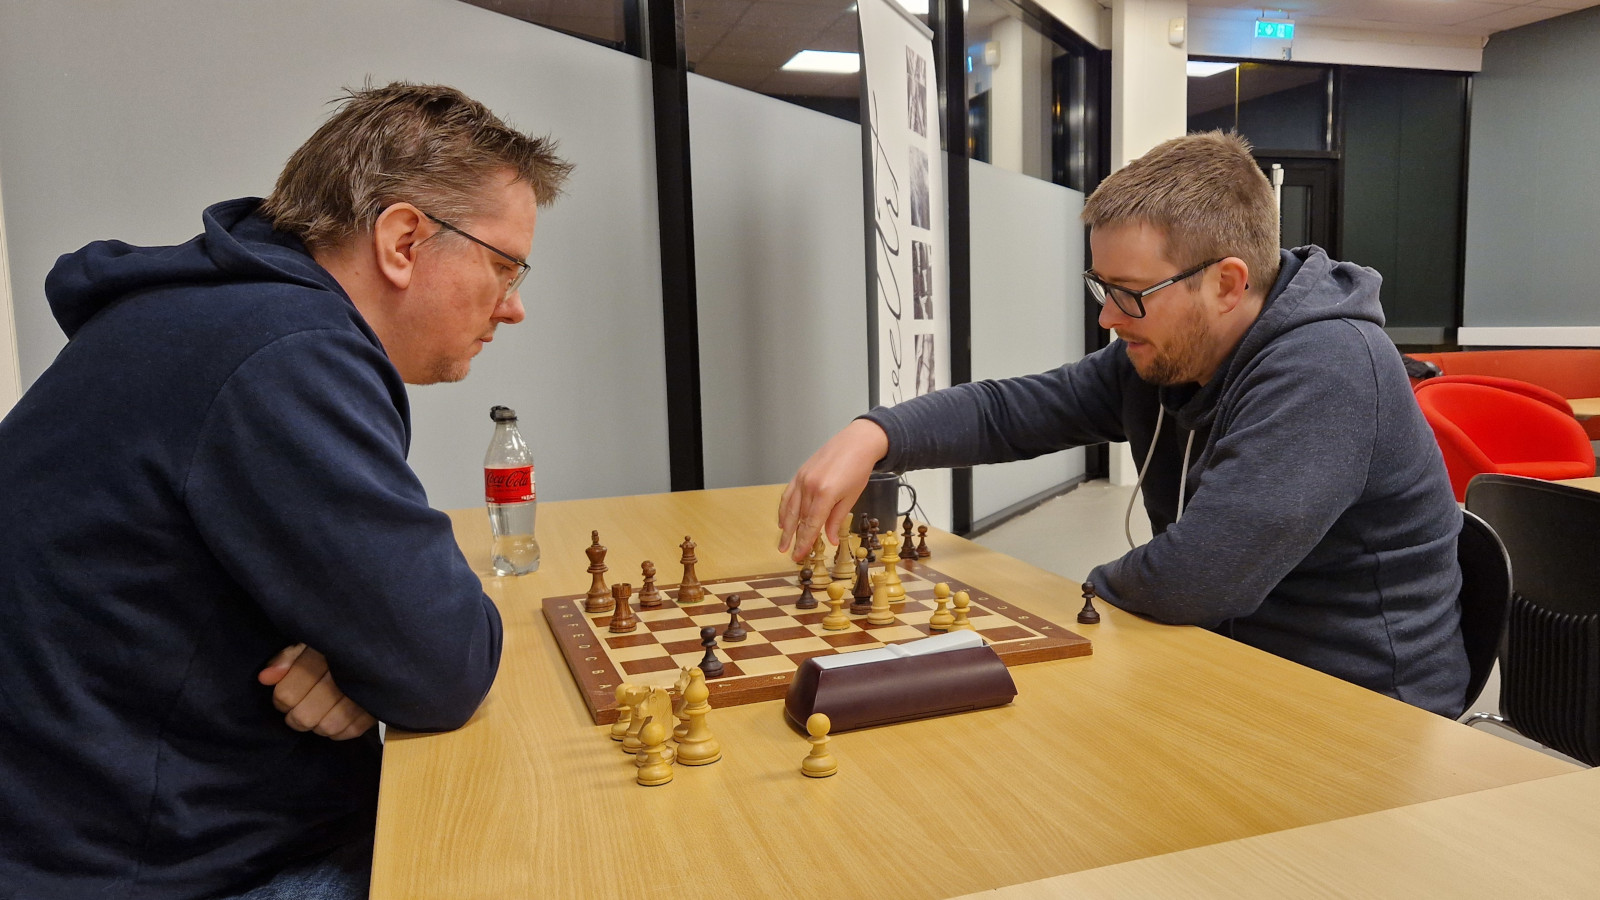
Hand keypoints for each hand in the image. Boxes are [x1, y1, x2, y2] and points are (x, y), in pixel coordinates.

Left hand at [258, 643, 376, 740]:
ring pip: (327, 727)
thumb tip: (266, 678)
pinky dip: (340, 730)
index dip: (280, 699)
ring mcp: (365, 692)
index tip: (284, 694)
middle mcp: (346, 673)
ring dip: (318, 724)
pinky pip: (351, 731)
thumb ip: (288, 656)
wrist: (387, 642)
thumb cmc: (341, 644)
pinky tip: (337, 717)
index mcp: (326, 651)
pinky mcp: (380, 706)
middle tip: (300, 708)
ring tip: (319, 712)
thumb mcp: (313, 640)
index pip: (288, 693)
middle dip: (296, 716)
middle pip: (305, 716)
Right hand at [777, 418, 889, 561]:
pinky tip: (783, 521)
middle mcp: (810, 486)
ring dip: (786, 527)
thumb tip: (831, 540)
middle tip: (791, 554)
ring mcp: (802, 479)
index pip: (811, 525)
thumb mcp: (851, 497)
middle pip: (799, 519)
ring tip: (783, 542)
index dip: (804, 542)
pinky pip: (788, 495)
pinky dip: (784, 509)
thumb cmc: (858, 468)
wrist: (856, 442)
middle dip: (795, 538)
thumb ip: (837, 520)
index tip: (799, 555)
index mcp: (825, 494)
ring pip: (791, 508)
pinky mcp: (800, 473)